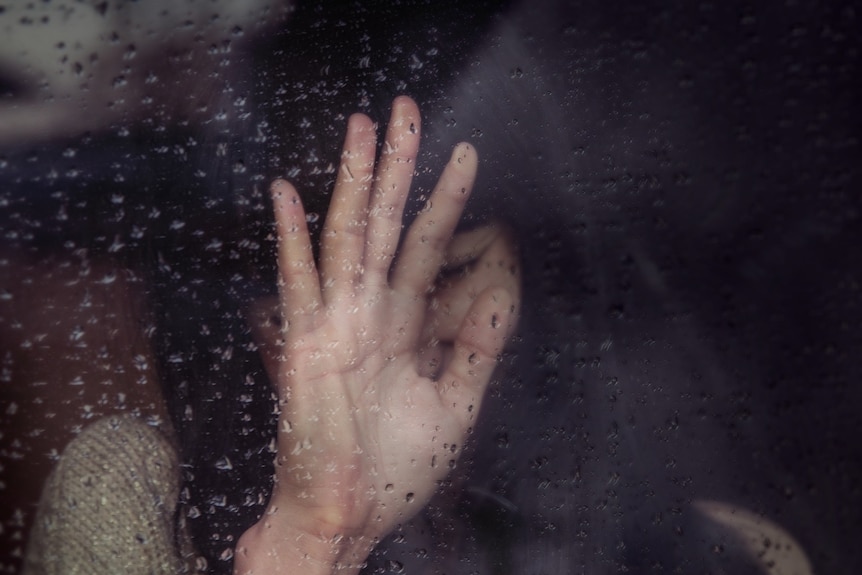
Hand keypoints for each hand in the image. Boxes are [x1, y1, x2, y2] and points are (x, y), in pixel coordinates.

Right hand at [235, 97, 516, 573]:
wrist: (347, 516)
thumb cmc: (394, 469)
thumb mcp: (455, 404)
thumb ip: (478, 348)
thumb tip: (502, 290)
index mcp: (402, 327)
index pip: (427, 250)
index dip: (447, 204)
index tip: (467, 158)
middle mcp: (368, 314)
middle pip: (386, 225)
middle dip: (399, 168)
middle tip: (408, 111)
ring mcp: (334, 324)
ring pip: (347, 238)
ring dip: (354, 182)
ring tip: (364, 127)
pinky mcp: (304, 345)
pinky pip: (298, 283)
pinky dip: (291, 239)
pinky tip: (287, 193)